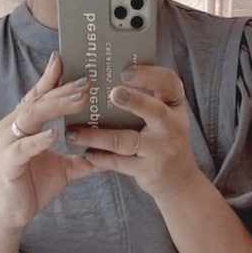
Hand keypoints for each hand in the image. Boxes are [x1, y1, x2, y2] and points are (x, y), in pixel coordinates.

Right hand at [0, 51, 96, 234]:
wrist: (12, 215)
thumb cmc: (33, 187)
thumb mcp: (64, 169)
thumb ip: (84, 158)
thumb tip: (111, 152)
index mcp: (24, 124)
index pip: (39, 95)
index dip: (52, 77)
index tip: (68, 60)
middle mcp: (12, 127)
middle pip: (39, 100)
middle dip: (63, 89)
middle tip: (87, 81)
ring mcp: (8, 144)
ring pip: (31, 117)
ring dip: (55, 107)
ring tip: (79, 100)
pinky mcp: (8, 163)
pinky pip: (23, 148)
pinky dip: (38, 140)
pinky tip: (54, 134)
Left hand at [67, 65, 200, 203]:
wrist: (179, 181)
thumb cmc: (162, 138)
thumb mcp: (164, 114)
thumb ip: (144, 96)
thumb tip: (104, 75)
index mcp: (174, 104)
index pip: (167, 82)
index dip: (148, 75)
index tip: (125, 71)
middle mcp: (172, 126)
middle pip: (154, 112)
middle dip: (134, 101)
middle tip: (112, 93)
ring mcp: (161, 151)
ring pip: (126, 141)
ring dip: (97, 136)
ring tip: (73, 132)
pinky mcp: (148, 171)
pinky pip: (119, 163)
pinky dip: (100, 157)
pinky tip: (85, 151)